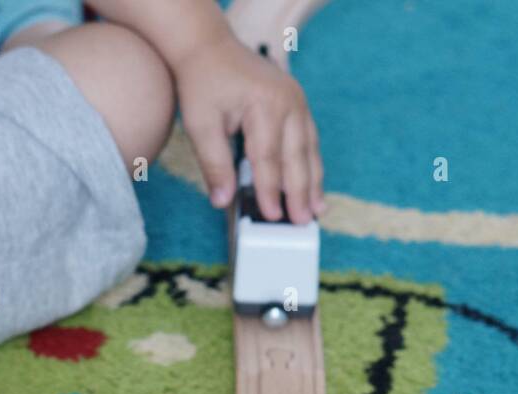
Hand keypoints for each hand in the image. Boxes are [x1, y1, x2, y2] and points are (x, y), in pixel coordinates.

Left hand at [174, 34, 323, 224]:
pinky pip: (308, 138)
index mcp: (265, 105)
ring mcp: (297, 100)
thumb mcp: (200, 125)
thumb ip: (214, 164)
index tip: (271, 216)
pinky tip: (312, 183)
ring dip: (313, 181)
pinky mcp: (296, 102)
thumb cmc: (203, 82)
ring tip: (317, 209)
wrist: (208, 47)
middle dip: (301, 193)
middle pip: (296, 156)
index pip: (268, 159)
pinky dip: (310, 163)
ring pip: (309, 148)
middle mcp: (289, 102)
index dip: (270, 191)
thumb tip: (222, 200)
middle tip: (303, 222)